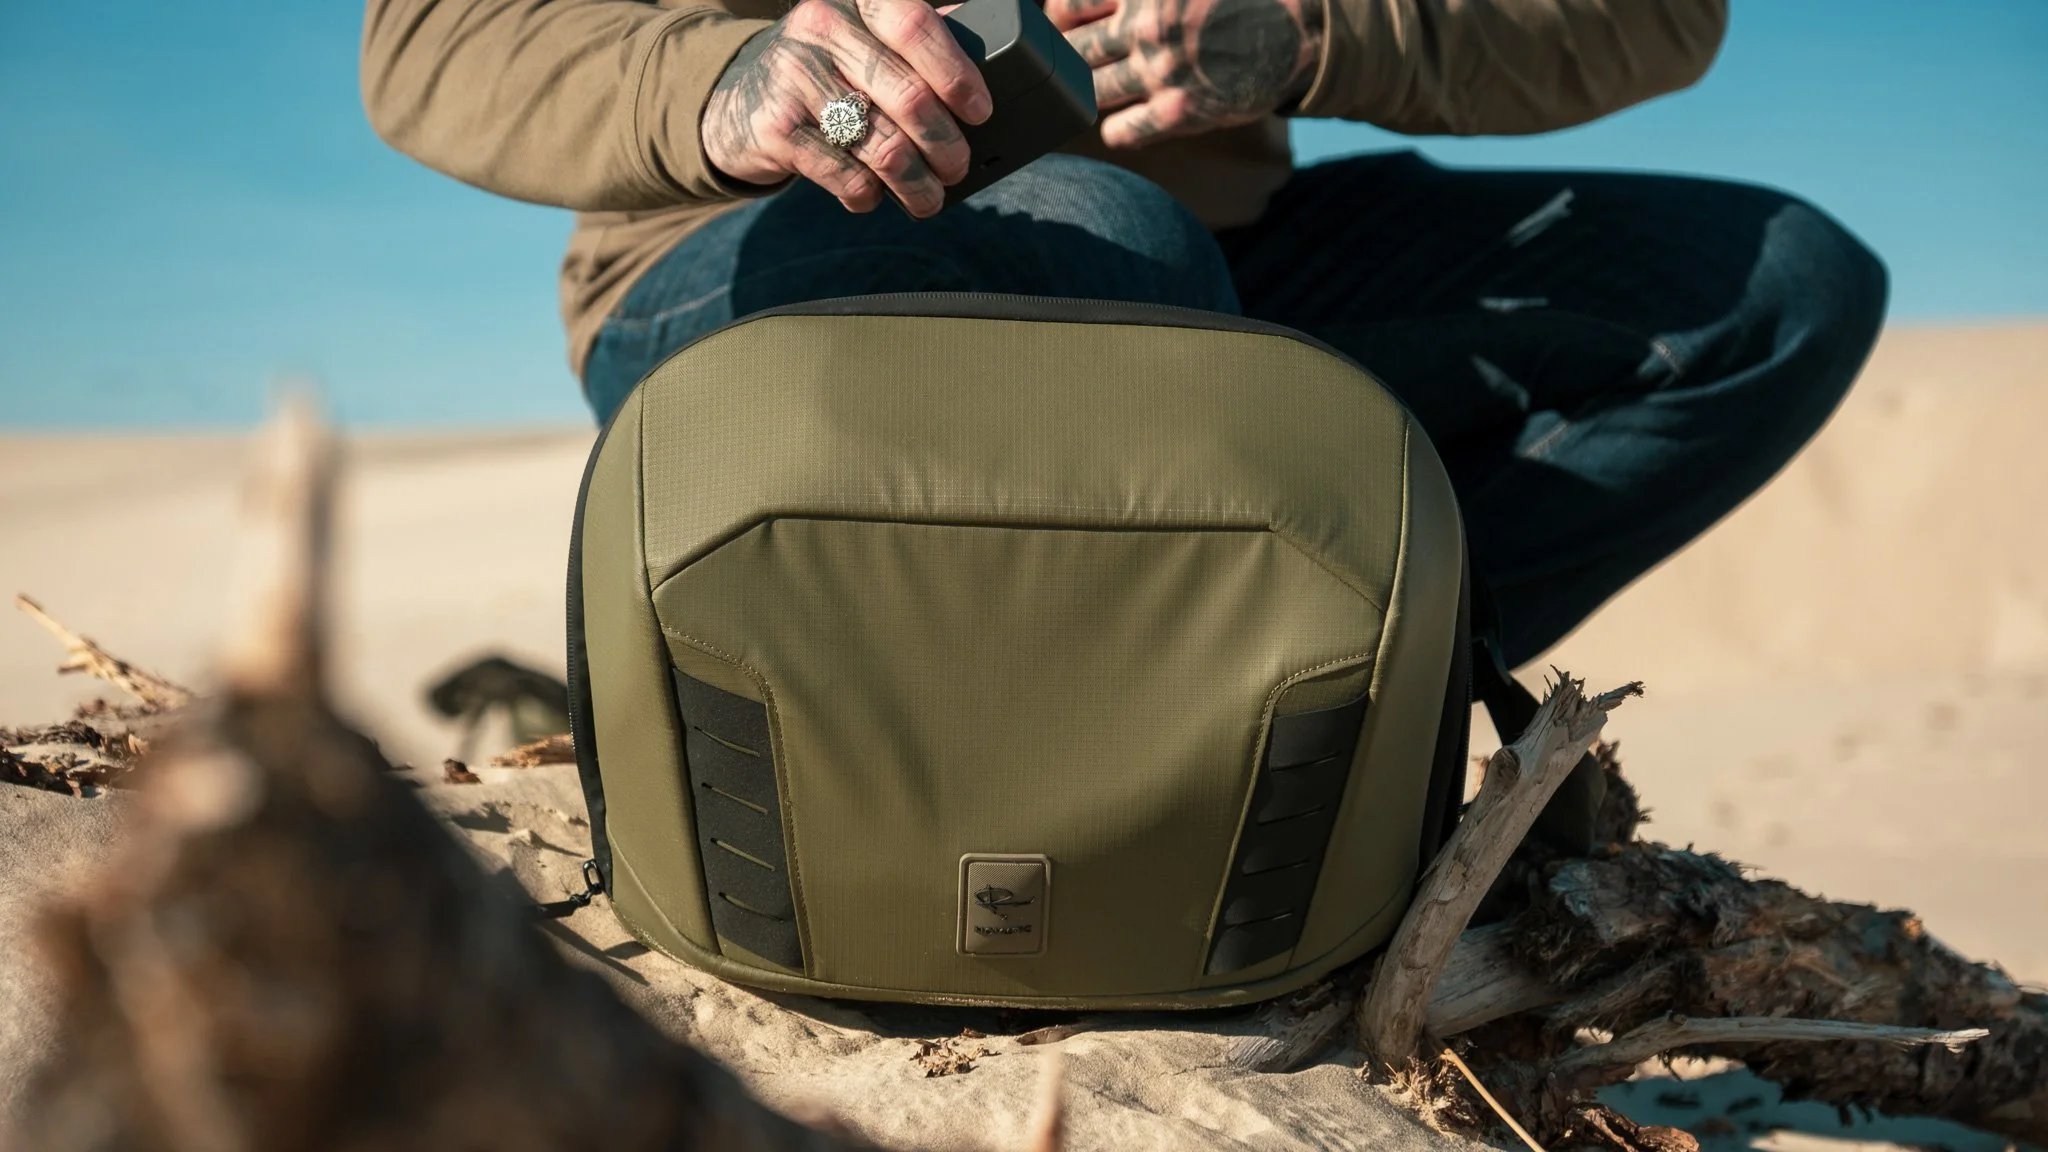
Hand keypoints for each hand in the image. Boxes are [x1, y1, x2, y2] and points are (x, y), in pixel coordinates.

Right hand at [702, 0, 993, 216]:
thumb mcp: (863, 39)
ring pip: (884, 146)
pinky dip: (871, 195)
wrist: (738, 104)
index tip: (980, 112)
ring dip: (918, 184)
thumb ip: (914, 44)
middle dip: (946, 145)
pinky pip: (848, 176)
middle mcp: (822, 27)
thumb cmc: (827, 73)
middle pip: (909, 97)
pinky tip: (875, 195)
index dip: (957, 73)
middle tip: (958, 167)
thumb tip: (993, 68)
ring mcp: (794, 76)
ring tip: (930, 199)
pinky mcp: (777, 129)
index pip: (916, 25)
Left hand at [1049, 0, 1321, 147]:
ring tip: (1104, 87)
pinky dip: (1115, 128)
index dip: (1060, 19)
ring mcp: (1160, 72)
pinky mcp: (1180, 112)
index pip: (1067, 5)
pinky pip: (1119, 131)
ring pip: (1090, 92)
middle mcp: (1146, 28)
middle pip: (1072, 52)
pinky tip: (1127, 117)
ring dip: (1090, 93)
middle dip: (1067, 59)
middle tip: (1078, 63)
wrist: (1297, 33)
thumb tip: (1079, 5)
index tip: (1067, 27)